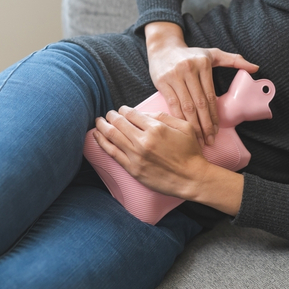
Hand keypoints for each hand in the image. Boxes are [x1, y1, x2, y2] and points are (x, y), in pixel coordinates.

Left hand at [94, 106, 209, 200]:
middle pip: (119, 122)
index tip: (122, 110)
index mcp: (156, 128)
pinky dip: (102, 142)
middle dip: (111, 116)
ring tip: (98, 122)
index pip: (131, 113)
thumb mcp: (184, 127)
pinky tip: (97, 136)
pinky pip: (112, 153)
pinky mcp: (132, 168)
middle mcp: (143, 140)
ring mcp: (136, 155)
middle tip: (108, 114)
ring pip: (112, 136)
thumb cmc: (190, 153)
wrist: (191, 178)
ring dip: (102, 126)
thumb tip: (143, 113)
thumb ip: (164, 117)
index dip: (123, 110)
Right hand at [145, 22, 258, 145]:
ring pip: (186, 107)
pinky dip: (179, 119)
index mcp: (203, 64)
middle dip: (205, 125)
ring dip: (192, 126)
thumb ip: (234, 60)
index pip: (210, 96)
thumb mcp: (213, 54)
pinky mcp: (162, 82)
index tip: (216, 130)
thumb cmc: (191, 54)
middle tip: (209, 140)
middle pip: (199, 104)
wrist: (163, 47)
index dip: (214, 116)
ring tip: (198, 140)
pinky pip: (172, 104)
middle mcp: (188, 70)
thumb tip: (256, 68)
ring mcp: (174, 76)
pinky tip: (184, 129)